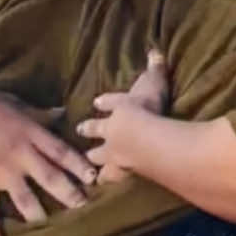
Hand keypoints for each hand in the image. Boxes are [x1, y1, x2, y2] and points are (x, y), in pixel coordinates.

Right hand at [0, 84, 93, 235]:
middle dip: (70, 194)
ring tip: (56, 232)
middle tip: (87, 209)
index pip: (62, 152)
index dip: (79, 165)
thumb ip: (40, 115)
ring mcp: (0, 171)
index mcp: (31, 133)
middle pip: (51, 177)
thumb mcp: (17, 104)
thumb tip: (62, 113)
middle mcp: (20, 155)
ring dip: (40, 216)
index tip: (95, 178)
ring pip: (25, 198)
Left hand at [78, 51, 168, 185]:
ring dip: (95, 161)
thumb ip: (155, 67)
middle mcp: (112, 131)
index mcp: (119, 108)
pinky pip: (111, 179)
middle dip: (89, 132)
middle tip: (80, 132)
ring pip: (99, 158)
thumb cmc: (149, 108)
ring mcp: (114, 154)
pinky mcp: (120, 173)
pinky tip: (103, 186)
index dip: (104, 103)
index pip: (109, 103)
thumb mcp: (154, 82)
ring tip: (90, 169)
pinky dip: (107, 182)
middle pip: (96, 131)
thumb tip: (155, 48)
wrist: (143, 141)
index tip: (96, 102)